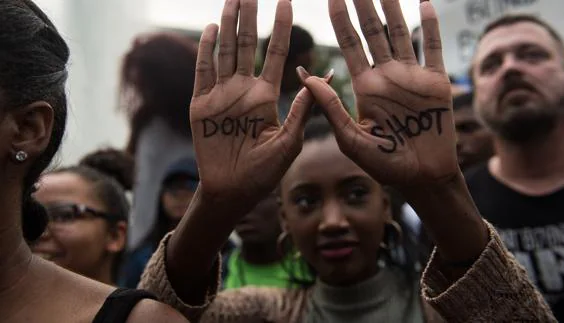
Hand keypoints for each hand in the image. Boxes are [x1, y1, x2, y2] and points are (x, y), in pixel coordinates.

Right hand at [190, 0, 317, 207]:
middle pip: (248, 44)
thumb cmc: (264, 172)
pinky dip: (207, 50)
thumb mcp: (289, 142)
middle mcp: (244, 89)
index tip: (286, 1)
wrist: (232, 190)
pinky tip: (212, 29)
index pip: (275, 53)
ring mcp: (221, 95)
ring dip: (229, 25)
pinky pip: (203, 72)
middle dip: (250, 16)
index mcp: (266, 95)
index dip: (281, 27)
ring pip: (225, 51)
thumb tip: (321, 79)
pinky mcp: (201, 105)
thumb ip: (302, 111)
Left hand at [303, 0, 455, 189]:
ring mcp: (411, 77)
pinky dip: (430, 26)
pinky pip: (432, 48)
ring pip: (400, 33)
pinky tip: (424, 3)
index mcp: (364, 87)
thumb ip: (330, 108)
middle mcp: (386, 76)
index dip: (340, 20)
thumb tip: (304, 76)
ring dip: (393, 7)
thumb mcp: (351, 138)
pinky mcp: (436, 83)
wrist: (421, 177)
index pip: (349, 44)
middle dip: (363, 5)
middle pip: (373, 31)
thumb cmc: (384, 164)